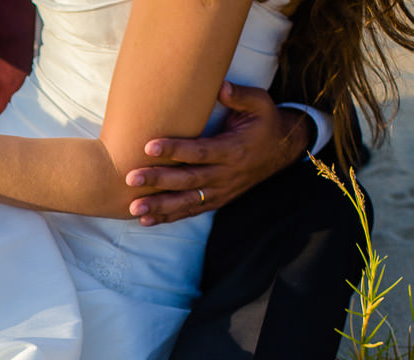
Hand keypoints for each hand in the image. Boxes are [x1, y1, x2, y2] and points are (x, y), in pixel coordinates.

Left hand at [125, 81, 311, 225]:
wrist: (283, 151)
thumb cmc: (265, 122)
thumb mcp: (261, 103)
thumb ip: (240, 96)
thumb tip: (220, 86)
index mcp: (233, 150)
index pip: (200, 152)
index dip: (175, 150)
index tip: (149, 146)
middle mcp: (226, 174)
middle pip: (188, 180)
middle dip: (158, 180)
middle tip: (131, 178)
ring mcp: (221, 191)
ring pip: (187, 202)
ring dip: (159, 206)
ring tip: (133, 207)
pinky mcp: (217, 200)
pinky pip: (190, 211)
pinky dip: (168, 217)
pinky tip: (145, 219)